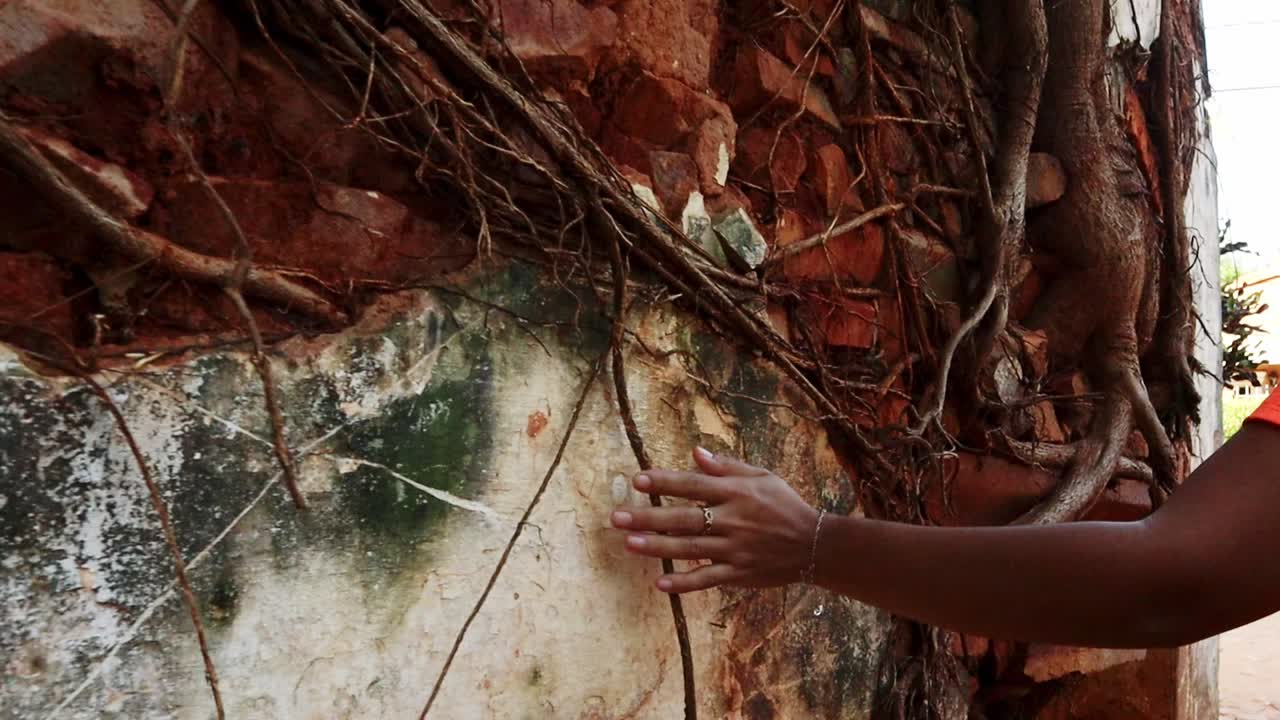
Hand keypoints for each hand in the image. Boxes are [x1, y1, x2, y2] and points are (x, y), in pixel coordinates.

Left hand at [611, 447, 818, 593]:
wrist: (816, 544)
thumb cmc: (785, 505)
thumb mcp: (761, 477)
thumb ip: (726, 467)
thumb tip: (695, 454)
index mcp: (735, 492)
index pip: (692, 485)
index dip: (665, 482)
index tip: (638, 480)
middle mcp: (732, 520)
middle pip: (683, 518)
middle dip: (648, 518)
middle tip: (617, 518)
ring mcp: (734, 549)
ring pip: (690, 548)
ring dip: (658, 548)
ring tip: (628, 545)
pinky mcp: (739, 573)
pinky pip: (708, 578)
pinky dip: (685, 583)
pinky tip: (660, 584)